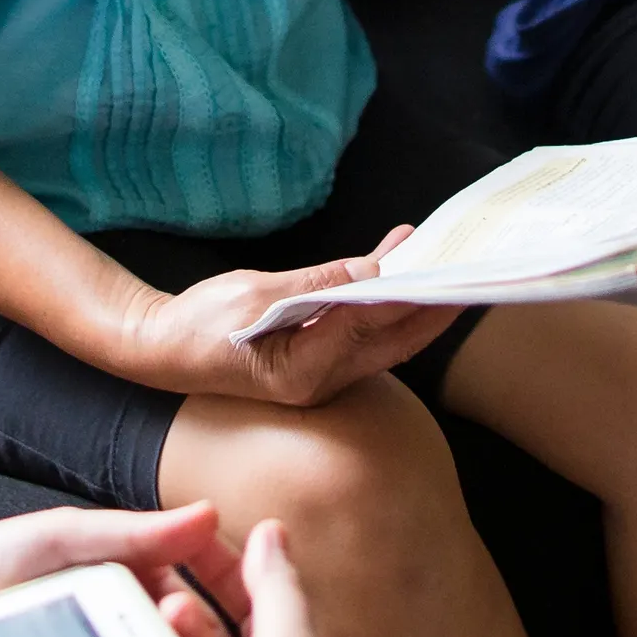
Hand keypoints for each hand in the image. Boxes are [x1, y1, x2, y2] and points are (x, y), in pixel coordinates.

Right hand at [114, 229, 454, 407]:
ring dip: (416, 299)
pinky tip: (393, 258)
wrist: (164, 351)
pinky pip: (365, 329)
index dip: (410, 294)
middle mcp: (323, 382)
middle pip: (395, 340)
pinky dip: (383, 297)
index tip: (444, 265)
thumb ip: (317, 284)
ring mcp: (326, 375)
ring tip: (444, 255)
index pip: (370, 325)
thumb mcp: (254, 295)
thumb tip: (374, 271)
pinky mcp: (323, 361)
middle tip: (472, 266)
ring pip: (387, 336)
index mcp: (303, 371)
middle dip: (435, 304)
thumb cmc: (199, 325)